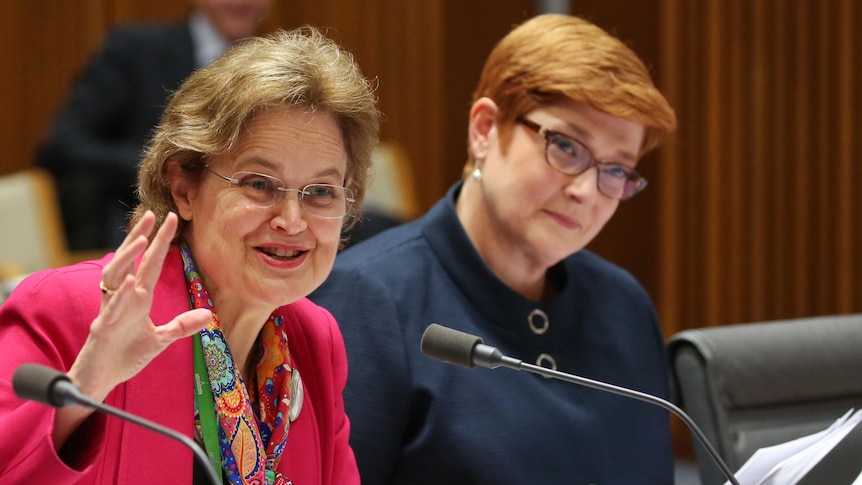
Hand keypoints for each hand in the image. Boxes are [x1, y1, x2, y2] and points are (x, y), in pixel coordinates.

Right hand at [53, 211, 210, 449]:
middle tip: (153, 214)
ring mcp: (110, 311)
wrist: (100, 380)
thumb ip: (181, 326)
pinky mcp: (102, 329)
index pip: (150, 264)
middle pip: (130, 261)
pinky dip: (120, 297)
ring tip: (142, 239)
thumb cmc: (125, 355)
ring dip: (127, 258)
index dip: (159, 242)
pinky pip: (110, 309)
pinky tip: (129, 284)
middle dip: (140, 237)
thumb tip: (208, 314)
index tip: (170, 218)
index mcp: (137, 298)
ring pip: (115, 277)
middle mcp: (123, 298)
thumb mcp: (160, 339)